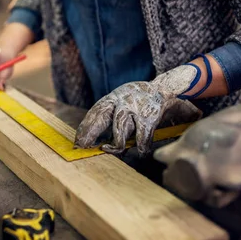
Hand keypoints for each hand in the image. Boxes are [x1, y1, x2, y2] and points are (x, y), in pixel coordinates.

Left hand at [74, 65, 202, 156]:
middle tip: (82, 145)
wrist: (162, 89)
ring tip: (108, 148)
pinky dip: (140, 146)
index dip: (85, 126)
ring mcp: (135, 109)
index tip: (78, 140)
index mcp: (113, 97)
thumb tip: (90, 136)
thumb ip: (108, 114)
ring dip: (115, 144)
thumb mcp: (120, 100)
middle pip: (102, 116)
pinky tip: (140, 150)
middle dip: (91, 132)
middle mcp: (122, 101)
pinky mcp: (148, 117)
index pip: (96, 111)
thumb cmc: (137, 99)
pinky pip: (141, 137)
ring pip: (120, 130)